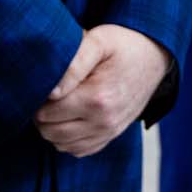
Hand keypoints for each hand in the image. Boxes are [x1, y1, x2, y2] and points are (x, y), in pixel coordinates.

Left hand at [37, 24, 169, 156]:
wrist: (154, 57)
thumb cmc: (122, 45)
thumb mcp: (98, 40)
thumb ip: (72, 63)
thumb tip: (51, 92)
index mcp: (97, 99)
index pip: (47, 113)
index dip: (37, 98)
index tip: (42, 83)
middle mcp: (104, 122)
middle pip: (50, 132)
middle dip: (40, 115)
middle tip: (44, 94)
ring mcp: (109, 132)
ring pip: (61, 144)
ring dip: (52, 127)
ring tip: (56, 104)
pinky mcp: (111, 136)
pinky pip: (78, 150)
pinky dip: (67, 138)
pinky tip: (68, 117)